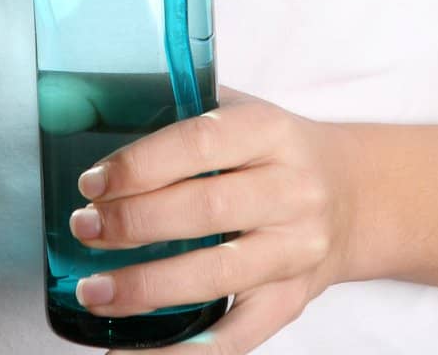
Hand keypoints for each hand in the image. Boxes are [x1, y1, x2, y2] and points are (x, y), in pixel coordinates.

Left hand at [68, 83, 357, 353]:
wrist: (353, 195)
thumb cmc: (274, 149)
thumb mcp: (240, 111)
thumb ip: (179, 107)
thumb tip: (85, 112)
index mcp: (269, 131)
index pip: (199, 145)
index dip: (141, 165)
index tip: (92, 183)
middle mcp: (290, 191)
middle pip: (205, 211)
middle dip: (134, 224)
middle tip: (84, 229)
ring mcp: (295, 251)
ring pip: (216, 275)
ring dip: (147, 288)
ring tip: (94, 291)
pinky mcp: (290, 301)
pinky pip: (236, 337)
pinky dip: (183, 352)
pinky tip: (133, 352)